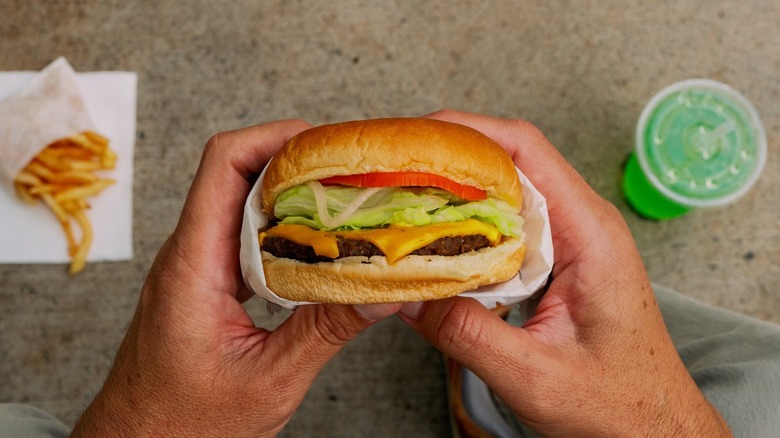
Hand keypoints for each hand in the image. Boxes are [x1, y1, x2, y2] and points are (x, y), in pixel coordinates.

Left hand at [71, 121, 400, 436]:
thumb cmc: (181, 425)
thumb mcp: (268, 380)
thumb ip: (326, 331)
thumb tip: (384, 291)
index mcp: (193, 264)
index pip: (222, 164)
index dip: (273, 138)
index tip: (324, 141)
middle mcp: (189, 254)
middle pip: (237, 174)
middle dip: (297, 162)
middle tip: (353, 173)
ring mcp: (196, 268)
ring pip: (243, 204)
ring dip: (294, 197)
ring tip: (346, 204)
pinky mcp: (206, 285)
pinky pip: (245, 237)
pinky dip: (286, 231)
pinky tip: (321, 248)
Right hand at [399, 110, 730, 435]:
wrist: (654, 426)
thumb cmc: (619, 403)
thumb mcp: (536, 375)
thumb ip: (468, 335)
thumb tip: (405, 294)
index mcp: (589, 233)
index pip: (527, 151)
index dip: (468, 132)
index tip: (417, 135)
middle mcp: (581, 224)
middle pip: (510, 162)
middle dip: (449, 157)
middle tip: (393, 169)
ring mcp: (569, 240)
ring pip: (505, 193)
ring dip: (455, 190)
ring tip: (402, 197)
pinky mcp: (556, 260)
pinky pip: (505, 225)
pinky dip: (466, 223)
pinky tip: (432, 239)